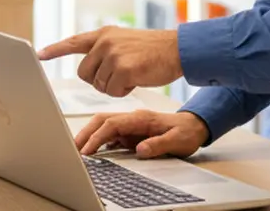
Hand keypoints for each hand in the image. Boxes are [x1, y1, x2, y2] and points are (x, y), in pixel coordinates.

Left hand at [37, 26, 181, 96]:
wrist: (177, 49)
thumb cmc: (153, 51)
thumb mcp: (124, 42)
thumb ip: (105, 50)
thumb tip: (88, 69)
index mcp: (104, 34)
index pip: (74, 42)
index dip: (56, 50)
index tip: (40, 54)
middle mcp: (105, 42)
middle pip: (84, 74)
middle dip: (98, 81)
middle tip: (119, 76)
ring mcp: (113, 55)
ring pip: (99, 85)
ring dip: (114, 86)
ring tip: (133, 73)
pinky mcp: (123, 69)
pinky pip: (113, 91)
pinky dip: (124, 91)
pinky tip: (137, 79)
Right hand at [73, 110, 209, 158]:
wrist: (195, 126)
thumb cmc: (187, 132)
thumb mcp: (178, 140)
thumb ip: (159, 144)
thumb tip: (140, 150)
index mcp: (142, 118)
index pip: (113, 124)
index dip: (98, 137)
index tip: (88, 151)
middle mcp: (133, 118)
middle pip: (102, 120)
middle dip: (86, 133)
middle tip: (74, 148)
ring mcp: (131, 124)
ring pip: (104, 125)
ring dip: (89, 135)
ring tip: (78, 149)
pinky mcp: (131, 131)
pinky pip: (111, 133)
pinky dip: (98, 139)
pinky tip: (92, 150)